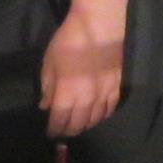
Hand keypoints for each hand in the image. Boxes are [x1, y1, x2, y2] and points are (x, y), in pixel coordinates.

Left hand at [40, 9, 123, 136]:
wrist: (98, 28)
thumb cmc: (68, 42)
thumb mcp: (49, 63)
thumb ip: (48, 87)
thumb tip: (46, 106)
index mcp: (68, 94)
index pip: (60, 120)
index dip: (54, 129)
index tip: (50, 133)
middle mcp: (87, 100)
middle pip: (78, 124)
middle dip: (69, 130)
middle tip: (63, 132)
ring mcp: (104, 95)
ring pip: (95, 120)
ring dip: (85, 125)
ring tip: (77, 126)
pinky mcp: (116, 88)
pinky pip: (110, 109)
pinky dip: (102, 116)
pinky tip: (96, 116)